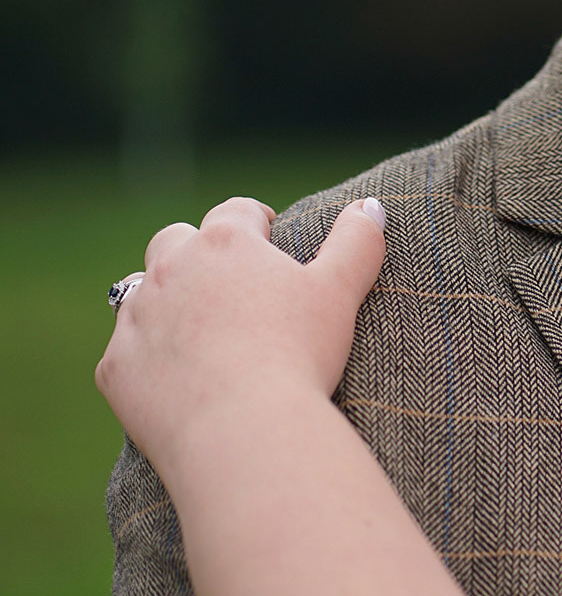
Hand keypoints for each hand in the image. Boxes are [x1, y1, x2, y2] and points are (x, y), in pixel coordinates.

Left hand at [95, 196, 387, 478]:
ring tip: (194, 326)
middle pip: (174, 240)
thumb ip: (357, 241)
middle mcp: (171, 270)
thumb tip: (370, 205)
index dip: (256, 222)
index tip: (272, 240)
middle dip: (197, 251)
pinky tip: (176, 377)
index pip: (236, 212)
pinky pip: (125, 351)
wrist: (243, 430)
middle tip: (230, 283)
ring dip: (161, 299)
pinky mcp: (116, 367)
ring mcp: (137, 319)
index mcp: (225, 243)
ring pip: (138, 290)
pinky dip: (146, 356)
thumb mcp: (340, 291)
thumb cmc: (298, 354)